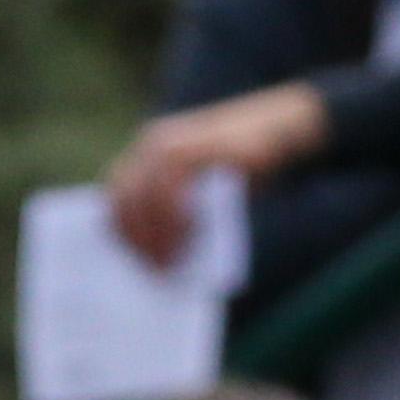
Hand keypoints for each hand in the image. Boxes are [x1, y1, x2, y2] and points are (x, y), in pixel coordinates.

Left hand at [103, 82, 328, 263]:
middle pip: (124, 197)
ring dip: (153, 234)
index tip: (126, 261)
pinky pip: (170, 187)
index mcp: (146, 153)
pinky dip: (172, 218)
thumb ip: (176, 209)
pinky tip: (183, 240)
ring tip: (166, 264)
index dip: (120, 230)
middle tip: (150, 270)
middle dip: (134, 238)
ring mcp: (171, 142)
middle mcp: (152, 143)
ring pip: (143, 195)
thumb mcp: (201, 190)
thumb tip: (155, 255)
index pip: (117, 195)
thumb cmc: (241, 167)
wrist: (282, 129)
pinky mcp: (195, 147)